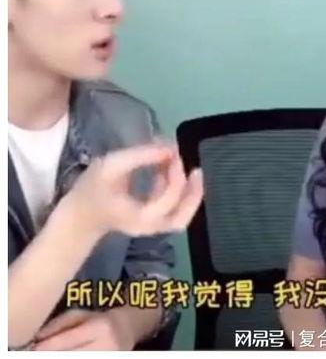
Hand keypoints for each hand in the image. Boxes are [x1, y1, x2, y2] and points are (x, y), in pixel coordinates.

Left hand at [33, 309, 133, 350]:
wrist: (126, 330)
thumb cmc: (98, 320)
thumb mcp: (81, 315)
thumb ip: (59, 324)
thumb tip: (37, 338)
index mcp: (100, 327)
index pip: (68, 339)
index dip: (47, 346)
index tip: (32, 349)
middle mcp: (106, 345)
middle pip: (69, 356)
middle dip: (51, 355)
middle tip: (37, 354)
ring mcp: (108, 358)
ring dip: (58, 358)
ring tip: (51, 354)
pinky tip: (64, 356)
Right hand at [57, 142, 203, 237]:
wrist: (79, 215)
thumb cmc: (91, 190)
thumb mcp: (111, 166)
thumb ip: (140, 156)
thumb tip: (169, 148)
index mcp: (139, 217)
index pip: (167, 199)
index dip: (175, 173)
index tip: (171, 151)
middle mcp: (149, 227)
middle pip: (182, 218)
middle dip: (193, 193)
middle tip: (195, 169)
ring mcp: (152, 226)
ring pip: (180, 215)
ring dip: (186, 189)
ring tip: (178, 163)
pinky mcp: (153, 220)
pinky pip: (173, 208)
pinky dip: (176, 189)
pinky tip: (167, 168)